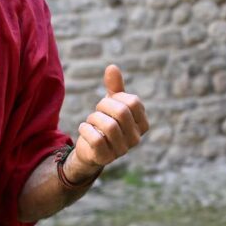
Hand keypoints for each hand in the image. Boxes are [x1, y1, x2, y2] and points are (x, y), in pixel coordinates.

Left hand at [66, 65, 149, 182]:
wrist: (90, 148)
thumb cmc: (105, 123)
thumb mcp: (111, 104)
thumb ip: (114, 87)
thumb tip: (112, 67)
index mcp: (142, 124)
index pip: (133, 102)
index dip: (117, 97)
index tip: (109, 101)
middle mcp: (136, 139)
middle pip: (122, 113)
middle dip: (104, 106)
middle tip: (97, 110)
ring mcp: (122, 150)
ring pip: (109, 126)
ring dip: (94, 118)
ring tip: (90, 120)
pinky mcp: (106, 158)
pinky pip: (97, 139)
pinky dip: (86, 130)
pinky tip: (84, 128)